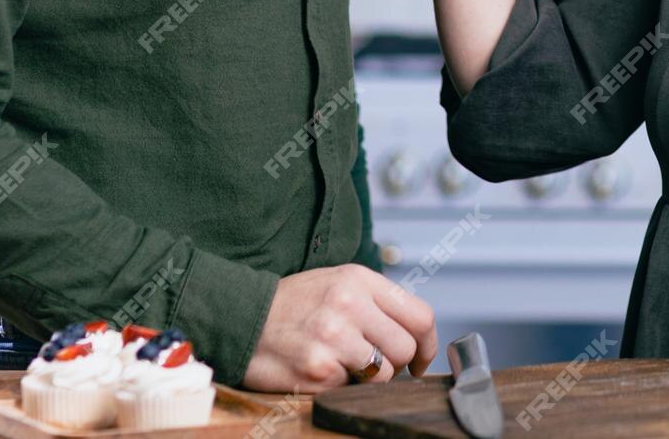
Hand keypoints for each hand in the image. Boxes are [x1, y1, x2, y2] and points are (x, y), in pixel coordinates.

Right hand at [243, 264, 438, 391]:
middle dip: (396, 363)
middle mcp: (349, 304)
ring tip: (343, 363)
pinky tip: (321, 368)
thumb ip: (377, 302)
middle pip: (405, 348)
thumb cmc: (295, 304)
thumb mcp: (338, 283)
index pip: (420, 316)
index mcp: (359, 280)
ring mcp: (333, 338)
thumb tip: (417, 336)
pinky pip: (351, 388)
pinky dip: (340, 385)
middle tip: (375, 363)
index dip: (428, 344)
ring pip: (383, 373)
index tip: (420, 358)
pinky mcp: (318, 370)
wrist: (241, 318)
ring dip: (368, 377)